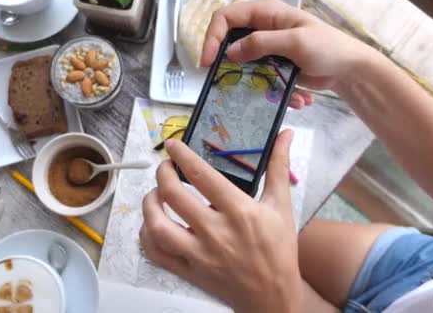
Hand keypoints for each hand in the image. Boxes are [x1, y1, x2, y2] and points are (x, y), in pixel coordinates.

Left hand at [140, 130, 301, 312]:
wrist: (273, 296)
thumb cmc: (278, 250)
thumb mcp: (281, 206)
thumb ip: (278, 168)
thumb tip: (285, 135)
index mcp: (239, 211)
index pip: (201, 175)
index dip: (182, 155)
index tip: (172, 145)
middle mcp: (216, 232)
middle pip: (173, 195)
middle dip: (163, 173)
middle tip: (165, 167)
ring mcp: (199, 254)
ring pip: (158, 226)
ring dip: (149, 204)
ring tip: (155, 194)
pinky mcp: (189, 271)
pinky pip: (156, 253)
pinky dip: (147, 235)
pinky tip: (153, 223)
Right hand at [202, 0, 374, 108]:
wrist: (350, 69)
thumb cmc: (328, 48)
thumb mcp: (295, 43)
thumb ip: (261, 43)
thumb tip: (230, 51)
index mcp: (266, 13)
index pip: (226, 17)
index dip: (212, 37)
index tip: (208, 62)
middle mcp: (262, 28)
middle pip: (229, 42)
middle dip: (228, 65)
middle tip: (225, 83)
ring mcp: (267, 48)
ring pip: (243, 65)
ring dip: (254, 83)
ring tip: (275, 94)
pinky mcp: (273, 67)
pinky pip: (260, 78)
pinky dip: (272, 90)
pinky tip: (297, 98)